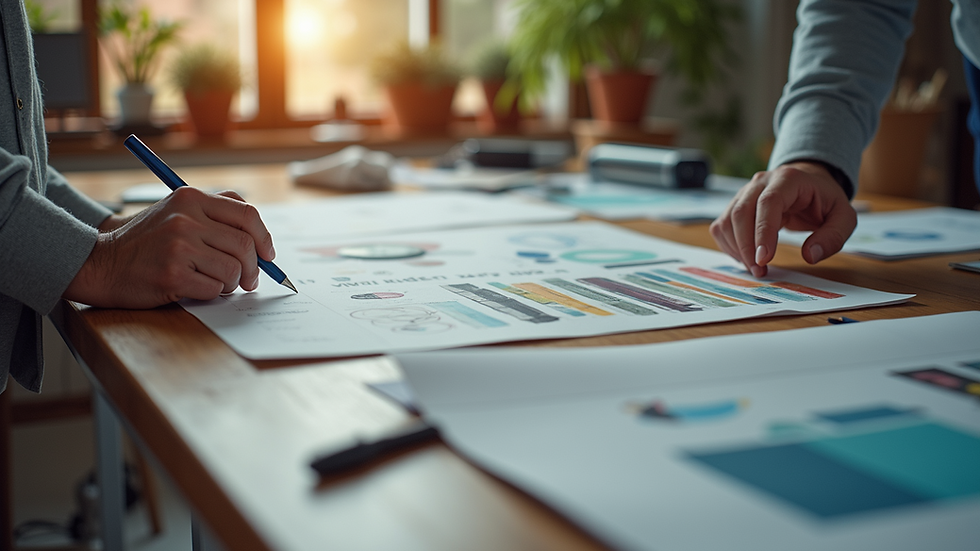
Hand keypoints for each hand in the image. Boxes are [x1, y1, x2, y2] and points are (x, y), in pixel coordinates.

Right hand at [65, 187, 274, 307]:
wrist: (102, 263)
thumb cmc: (146, 242)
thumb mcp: (177, 212)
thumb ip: (215, 217)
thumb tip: (262, 243)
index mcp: (191, 198)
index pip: (247, 214)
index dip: (264, 238)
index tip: (268, 255)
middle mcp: (186, 219)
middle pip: (245, 245)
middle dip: (254, 268)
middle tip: (250, 280)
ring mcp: (179, 246)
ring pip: (233, 270)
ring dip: (232, 283)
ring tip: (216, 283)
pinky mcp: (172, 275)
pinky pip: (215, 289)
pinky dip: (213, 293)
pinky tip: (196, 288)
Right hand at [709, 162, 856, 277]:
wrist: (808, 182)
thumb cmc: (824, 200)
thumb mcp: (843, 216)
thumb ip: (832, 236)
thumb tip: (809, 256)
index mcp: (788, 179)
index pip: (768, 203)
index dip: (763, 231)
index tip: (764, 259)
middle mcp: (761, 182)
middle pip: (741, 213)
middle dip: (746, 247)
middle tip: (760, 272)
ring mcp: (744, 192)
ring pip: (727, 221)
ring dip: (737, 249)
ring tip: (756, 268)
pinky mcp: (734, 204)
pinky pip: (722, 227)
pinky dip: (730, 246)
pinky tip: (746, 257)